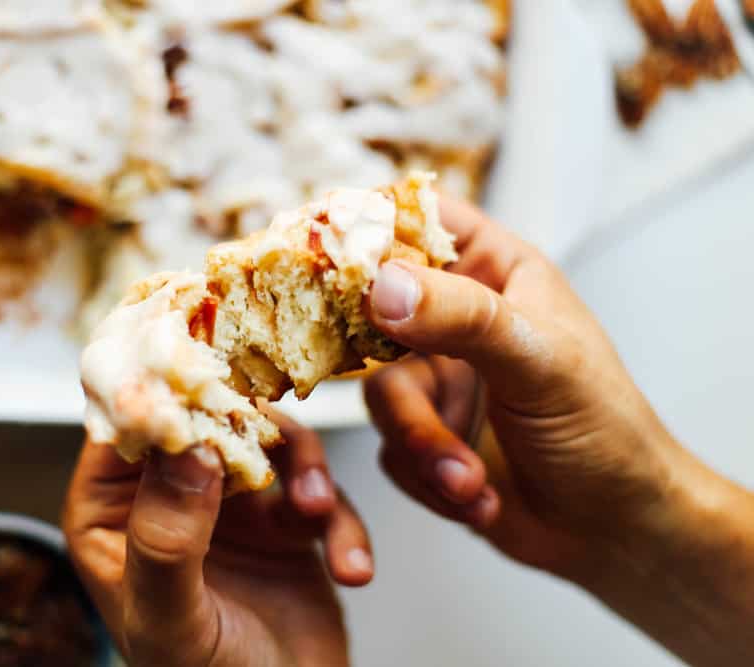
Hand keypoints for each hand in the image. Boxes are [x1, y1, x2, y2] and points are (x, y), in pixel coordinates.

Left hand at [62, 412, 372, 666]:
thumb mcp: (171, 619)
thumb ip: (165, 537)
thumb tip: (184, 449)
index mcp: (110, 511)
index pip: (123, 427)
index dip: (161, 391)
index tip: (203, 373)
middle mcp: (167, 496)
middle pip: (204, 418)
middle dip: (246, 422)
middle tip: (275, 430)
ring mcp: (230, 505)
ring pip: (269, 442)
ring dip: (304, 472)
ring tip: (315, 512)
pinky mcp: (285, 522)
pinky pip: (318, 491)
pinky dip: (340, 522)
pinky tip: (351, 566)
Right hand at [364, 197, 753, 664]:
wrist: (613, 530)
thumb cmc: (606, 428)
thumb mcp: (540, 360)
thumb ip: (463, 317)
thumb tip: (382, 285)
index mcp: (494, 272)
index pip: (421, 218)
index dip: (368, 223)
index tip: (326, 252)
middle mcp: (455, 320)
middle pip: (374, 310)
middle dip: (381, 364)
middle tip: (390, 381)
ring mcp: (436, 380)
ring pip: (380, 396)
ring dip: (422, 445)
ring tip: (466, 479)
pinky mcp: (422, 439)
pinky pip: (389, 450)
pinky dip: (427, 479)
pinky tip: (476, 497)